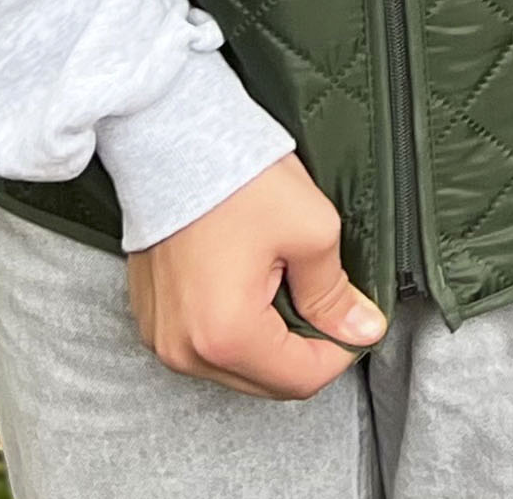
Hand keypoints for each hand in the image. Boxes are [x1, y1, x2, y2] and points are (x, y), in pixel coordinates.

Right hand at [125, 152, 384, 398]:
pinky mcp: (151, 317)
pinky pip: (205, 343)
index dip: (340, 350)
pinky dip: (234, 325)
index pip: (302, 379)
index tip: (354, 318)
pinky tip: (246, 281)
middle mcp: (185, 350)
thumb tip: (361, 329)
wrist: (172, 132)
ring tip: (279, 280)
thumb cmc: (237, 175)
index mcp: (226, 336)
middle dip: (303, 345)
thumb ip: (336, 293)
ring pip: (237, 365)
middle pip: (267, 380)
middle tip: (320, 295)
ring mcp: (161, 336)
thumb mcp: (310, 228)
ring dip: (268, 337)